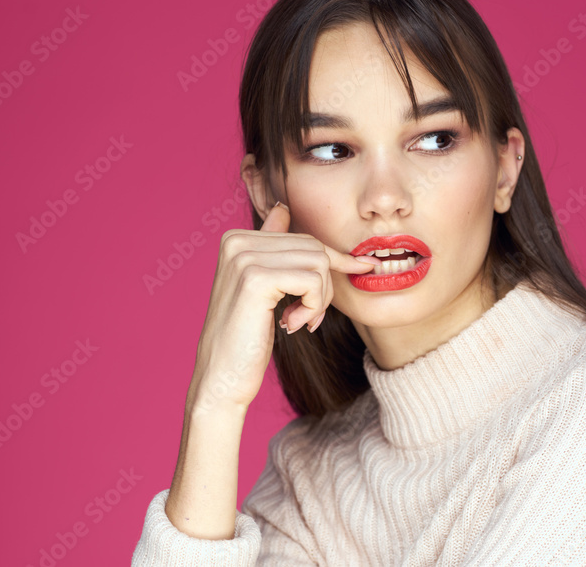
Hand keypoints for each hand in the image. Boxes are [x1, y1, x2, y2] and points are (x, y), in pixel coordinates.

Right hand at [187, 201, 378, 414]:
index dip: (332, 261)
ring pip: (318, 263)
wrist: (221, 377)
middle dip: (323, 286)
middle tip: (307, 318)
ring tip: (298, 322)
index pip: (303, 238)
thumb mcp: (260, 285)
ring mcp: (244, 258)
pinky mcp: (255, 279)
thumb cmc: (245, 337)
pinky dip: (313, 306)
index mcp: (237, 238)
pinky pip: (312, 281)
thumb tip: (283, 208)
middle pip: (314, 248)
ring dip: (318, 299)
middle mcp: (237, 241)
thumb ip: (270, 247)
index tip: (364, 266)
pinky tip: (292, 325)